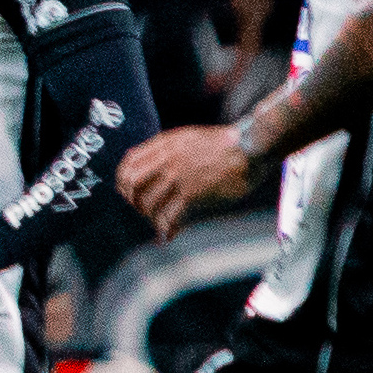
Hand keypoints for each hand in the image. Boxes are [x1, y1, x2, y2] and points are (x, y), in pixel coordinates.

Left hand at [117, 124, 255, 239]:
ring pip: (149, 202)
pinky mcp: (191, 194)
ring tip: (158, 223)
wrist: (249, 148)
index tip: (127, 190)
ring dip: (150, 216)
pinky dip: (166, 228)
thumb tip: (150, 163)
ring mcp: (178, 177)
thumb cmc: (224, 144)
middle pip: (132, 183)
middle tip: (140, 209)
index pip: (129, 162)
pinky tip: (168, 235)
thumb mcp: (189, 137)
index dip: (123, 179)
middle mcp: (167, 160)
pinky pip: (169, 216)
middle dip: (132, 199)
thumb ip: (167, 148)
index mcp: (165, 145)